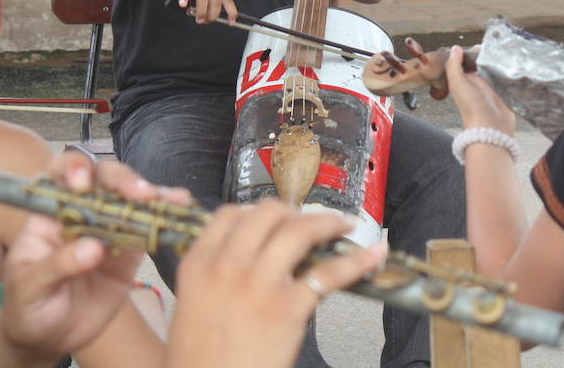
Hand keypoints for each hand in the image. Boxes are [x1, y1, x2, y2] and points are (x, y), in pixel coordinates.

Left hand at [0, 152, 191, 360]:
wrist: (48, 337)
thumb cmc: (26, 306)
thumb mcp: (28, 287)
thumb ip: (57, 265)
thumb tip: (93, 248)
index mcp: (49, 213)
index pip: (61, 175)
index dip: (74, 170)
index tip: (83, 183)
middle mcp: (82, 212)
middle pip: (103, 180)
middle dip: (121, 180)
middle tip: (138, 193)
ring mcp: (108, 229)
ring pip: (130, 199)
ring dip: (151, 194)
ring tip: (171, 198)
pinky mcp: (129, 251)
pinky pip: (148, 229)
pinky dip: (165, 218)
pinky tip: (180, 209)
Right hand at [165, 200, 387, 367]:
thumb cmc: (200, 360)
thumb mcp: (191, 307)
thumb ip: (213, 276)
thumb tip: (246, 259)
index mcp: (199, 264)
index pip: (230, 214)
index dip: (256, 211)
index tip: (273, 218)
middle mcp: (228, 266)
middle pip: (269, 214)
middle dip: (294, 213)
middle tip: (307, 222)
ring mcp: (259, 284)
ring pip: (301, 231)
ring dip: (328, 223)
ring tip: (342, 226)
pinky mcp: (288, 308)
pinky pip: (329, 273)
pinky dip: (357, 260)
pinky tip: (372, 255)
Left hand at [444, 46, 517, 134]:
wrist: (491, 127)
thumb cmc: (472, 107)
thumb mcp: (458, 84)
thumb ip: (454, 66)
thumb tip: (455, 48)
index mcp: (465, 79)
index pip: (467, 61)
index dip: (472, 52)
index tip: (481, 43)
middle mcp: (478, 82)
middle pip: (483, 64)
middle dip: (488, 55)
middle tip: (497, 45)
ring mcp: (493, 87)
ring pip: (496, 69)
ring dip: (500, 62)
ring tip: (507, 51)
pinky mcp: (505, 92)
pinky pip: (507, 77)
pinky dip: (509, 71)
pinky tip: (514, 63)